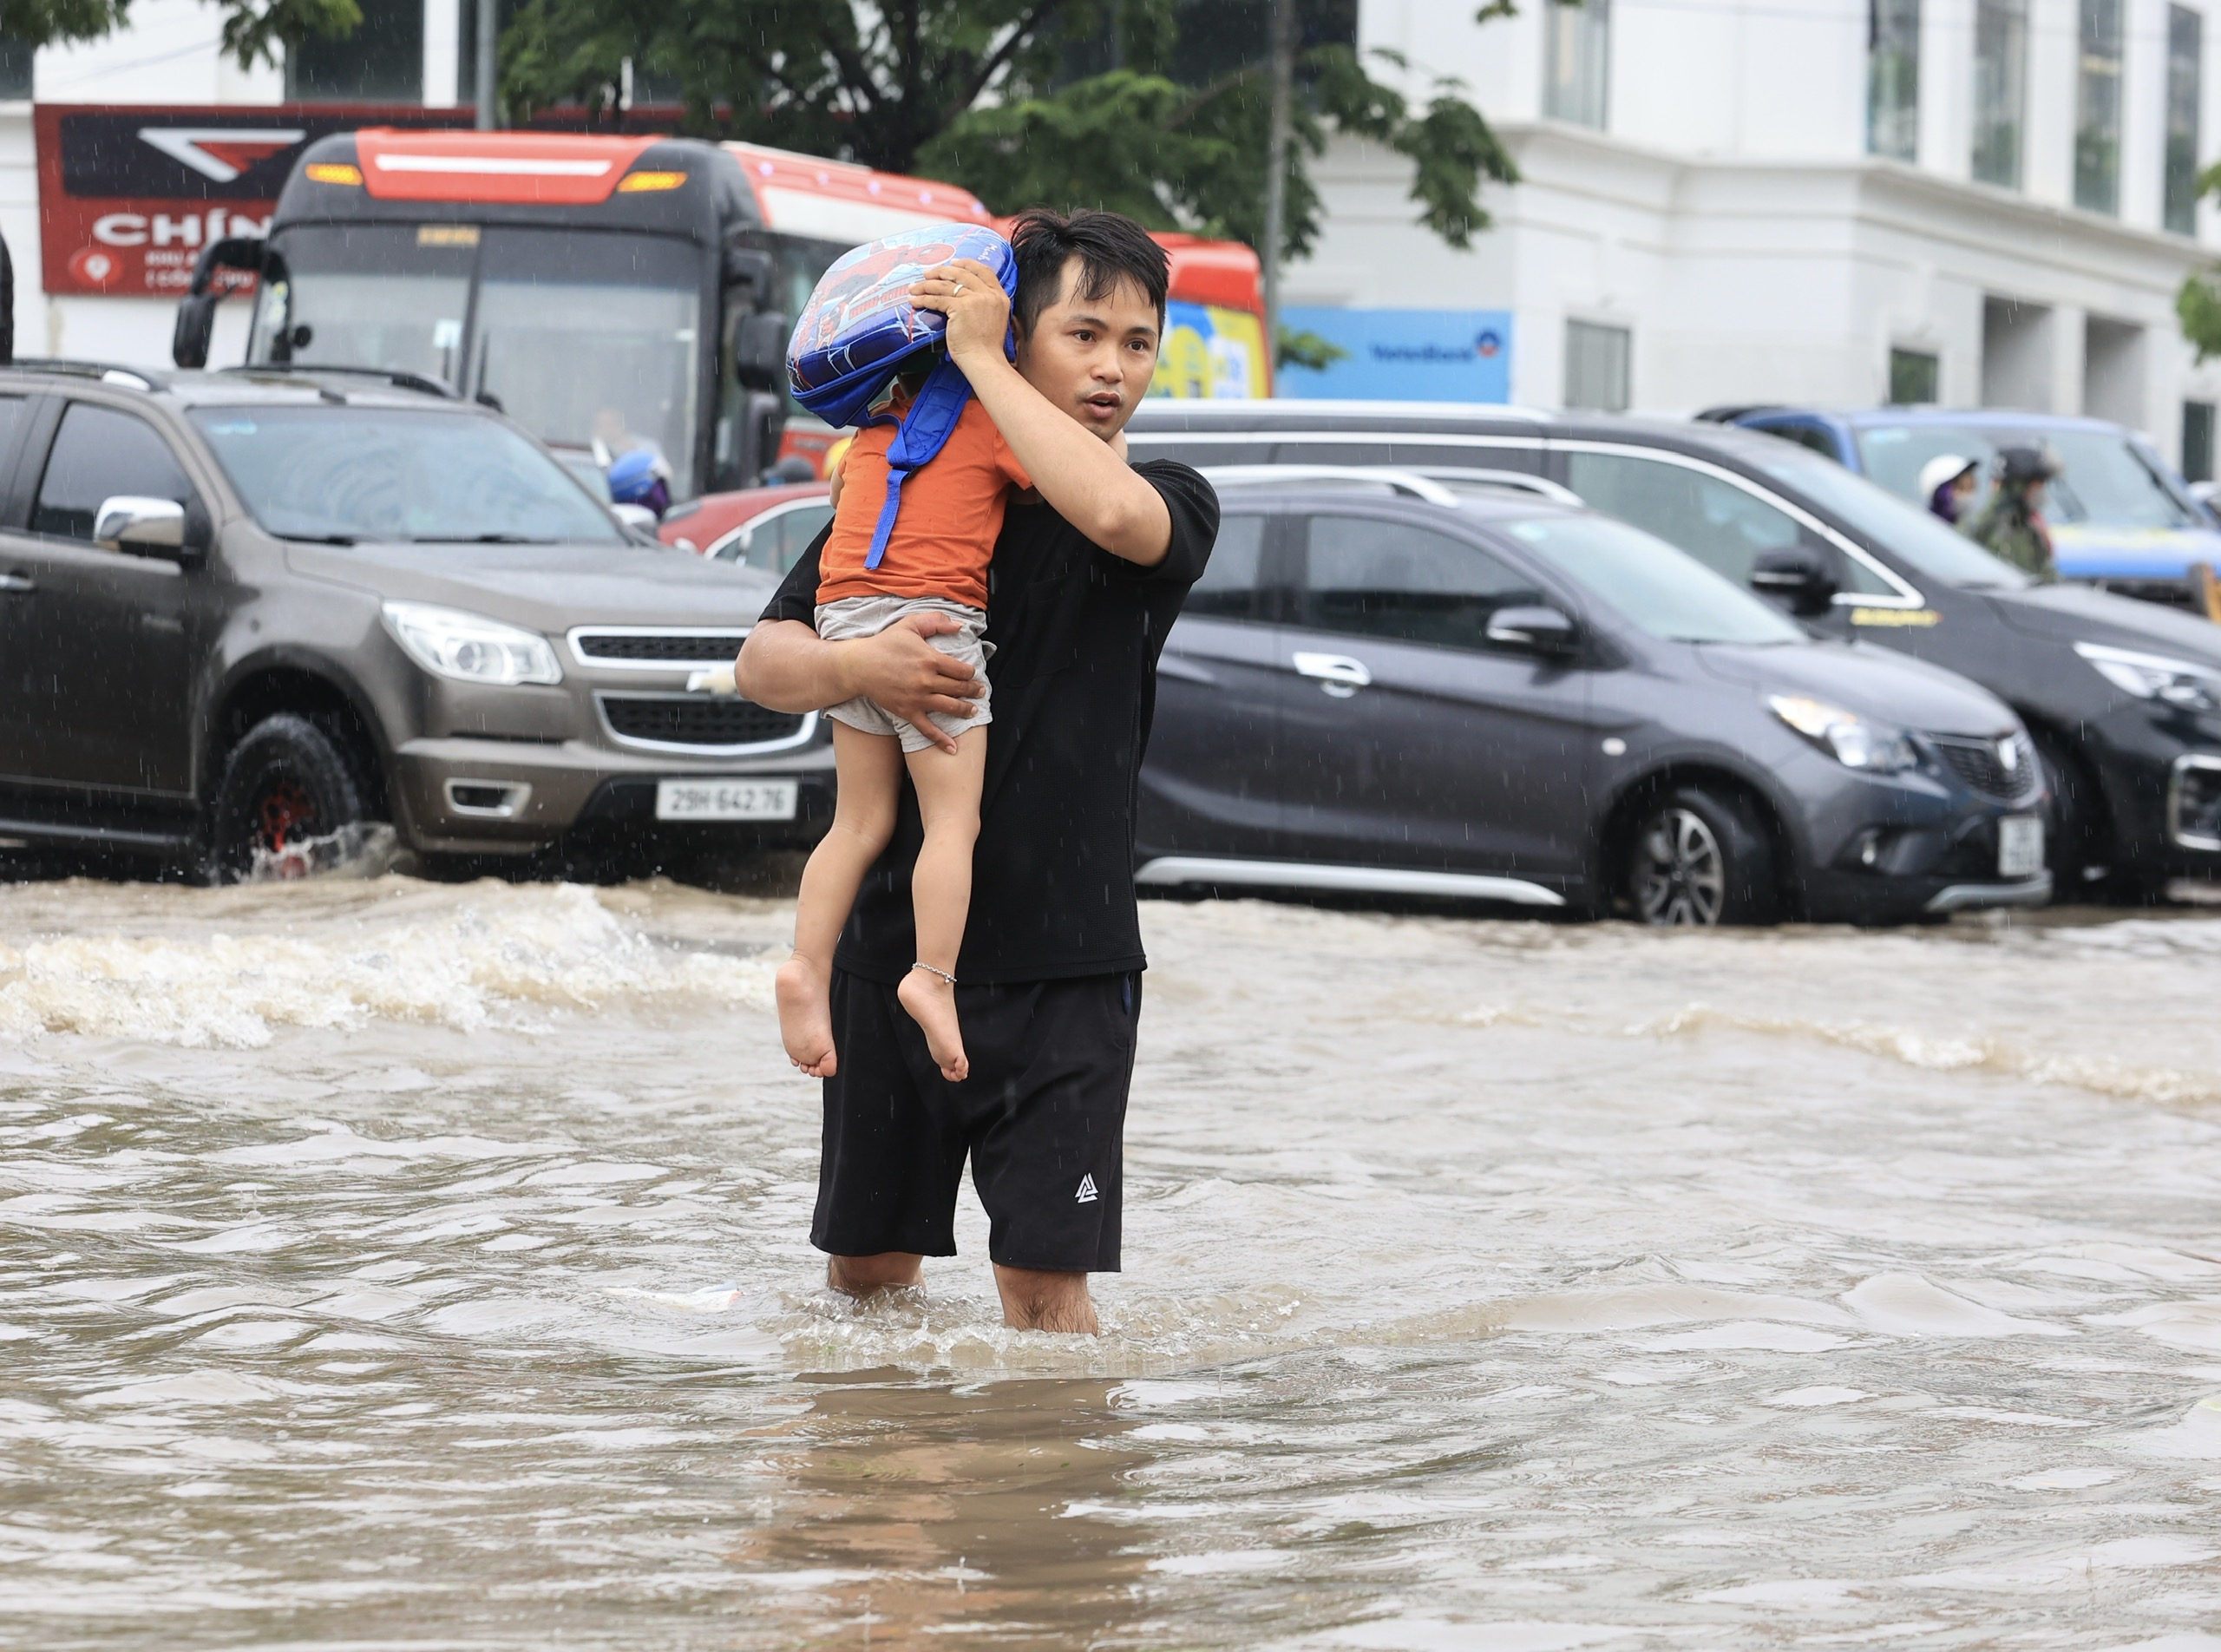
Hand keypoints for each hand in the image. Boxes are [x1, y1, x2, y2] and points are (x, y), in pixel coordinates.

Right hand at [837, 611, 982, 752]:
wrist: (859, 665)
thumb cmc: (884, 644)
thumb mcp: (910, 624)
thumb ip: (936, 621)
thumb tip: (959, 625)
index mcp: (930, 659)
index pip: (962, 669)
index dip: (971, 672)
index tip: (972, 673)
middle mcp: (926, 680)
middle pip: (960, 688)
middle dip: (974, 690)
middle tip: (980, 691)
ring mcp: (918, 698)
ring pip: (950, 707)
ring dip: (965, 710)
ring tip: (972, 710)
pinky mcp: (907, 712)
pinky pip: (928, 729)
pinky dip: (941, 740)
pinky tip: (953, 748)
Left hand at [909, 258, 1010, 373]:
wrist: (985, 361)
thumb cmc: (986, 348)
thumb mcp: (993, 320)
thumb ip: (984, 306)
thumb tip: (965, 299)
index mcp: (1000, 296)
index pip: (984, 271)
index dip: (967, 264)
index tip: (953, 263)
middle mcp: (989, 294)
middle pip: (962, 274)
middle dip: (941, 271)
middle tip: (927, 274)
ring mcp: (975, 299)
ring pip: (946, 285)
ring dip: (926, 285)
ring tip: (914, 287)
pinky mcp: (961, 307)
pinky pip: (938, 299)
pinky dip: (924, 299)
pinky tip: (915, 300)